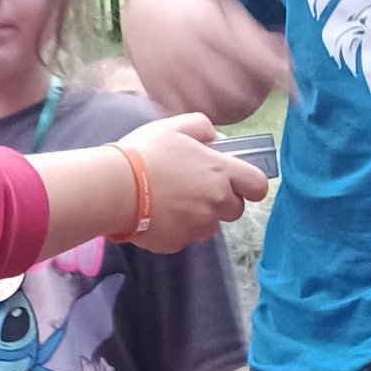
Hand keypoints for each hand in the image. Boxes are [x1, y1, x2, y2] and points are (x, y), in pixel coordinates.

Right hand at [120, 118, 268, 252]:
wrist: (113, 188)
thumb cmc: (143, 154)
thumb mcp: (173, 127)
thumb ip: (202, 127)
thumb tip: (216, 138)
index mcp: (219, 172)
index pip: (257, 185)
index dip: (251, 184)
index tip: (238, 181)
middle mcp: (215, 202)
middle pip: (235, 209)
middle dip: (222, 201)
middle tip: (197, 189)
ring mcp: (197, 226)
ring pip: (210, 225)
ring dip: (199, 216)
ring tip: (172, 201)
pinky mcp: (178, 243)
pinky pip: (185, 237)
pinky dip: (176, 228)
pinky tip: (157, 213)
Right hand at [122, 0, 290, 122]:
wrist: (141, 5)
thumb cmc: (192, 7)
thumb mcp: (224, 10)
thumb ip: (254, 36)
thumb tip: (290, 59)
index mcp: (208, 26)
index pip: (252, 57)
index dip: (279, 77)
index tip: (300, 96)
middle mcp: (188, 49)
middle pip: (233, 88)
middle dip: (254, 96)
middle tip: (260, 95)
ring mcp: (168, 70)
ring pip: (209, 106)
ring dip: (230, 112)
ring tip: (239, 105)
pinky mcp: (155, 87)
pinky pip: (184, 112)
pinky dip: (202, 116)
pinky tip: (212, 110)